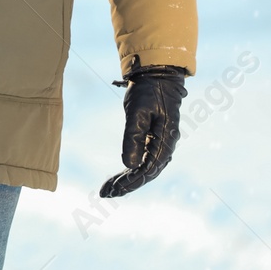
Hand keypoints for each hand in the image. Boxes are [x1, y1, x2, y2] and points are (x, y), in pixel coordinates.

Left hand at [99, 65, 187, 197]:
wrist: (158, 75)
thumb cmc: (148, 91)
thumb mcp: (137, 111)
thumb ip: (133, 137)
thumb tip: (128, 166)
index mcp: (165, 142)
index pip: (148, 170)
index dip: (130, 182)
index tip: (113, 190)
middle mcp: (166, 147)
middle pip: (146, 173)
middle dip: (126, 185)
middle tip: (104, 194)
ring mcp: (161, 144)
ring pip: (145, 169)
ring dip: (127, 180)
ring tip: (108, 190)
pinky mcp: (155, 140)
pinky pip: (144, 160)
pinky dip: (131, 170)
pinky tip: (120, 177)